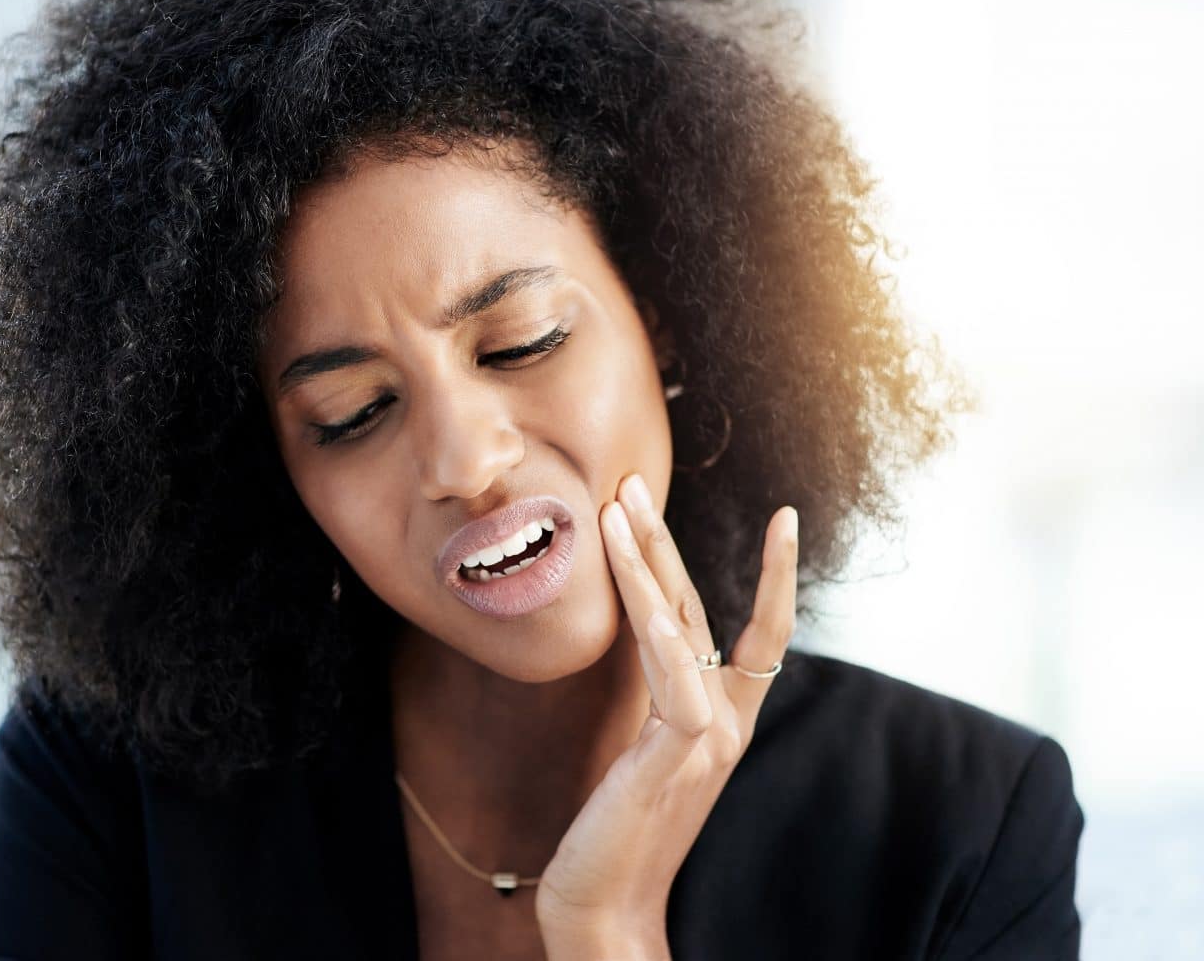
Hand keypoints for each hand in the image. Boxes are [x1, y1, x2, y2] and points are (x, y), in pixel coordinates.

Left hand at [535, 472, 797, 950]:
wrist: (605, 905)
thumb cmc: (617, 830)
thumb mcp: (644, 750)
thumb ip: (661, 697)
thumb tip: (654, 641)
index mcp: (719, 718)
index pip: (756, 631)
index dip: (772, 575)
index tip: (784, 517)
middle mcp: (723, 722)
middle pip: (700, 609)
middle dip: (667, 541)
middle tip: (632, 483)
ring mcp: (706, 738)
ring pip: (680, 627)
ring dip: (645, 561)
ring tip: (616, 508)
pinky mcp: (678, 756)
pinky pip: (672, 676)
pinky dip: (654, 626)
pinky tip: (634, 586)